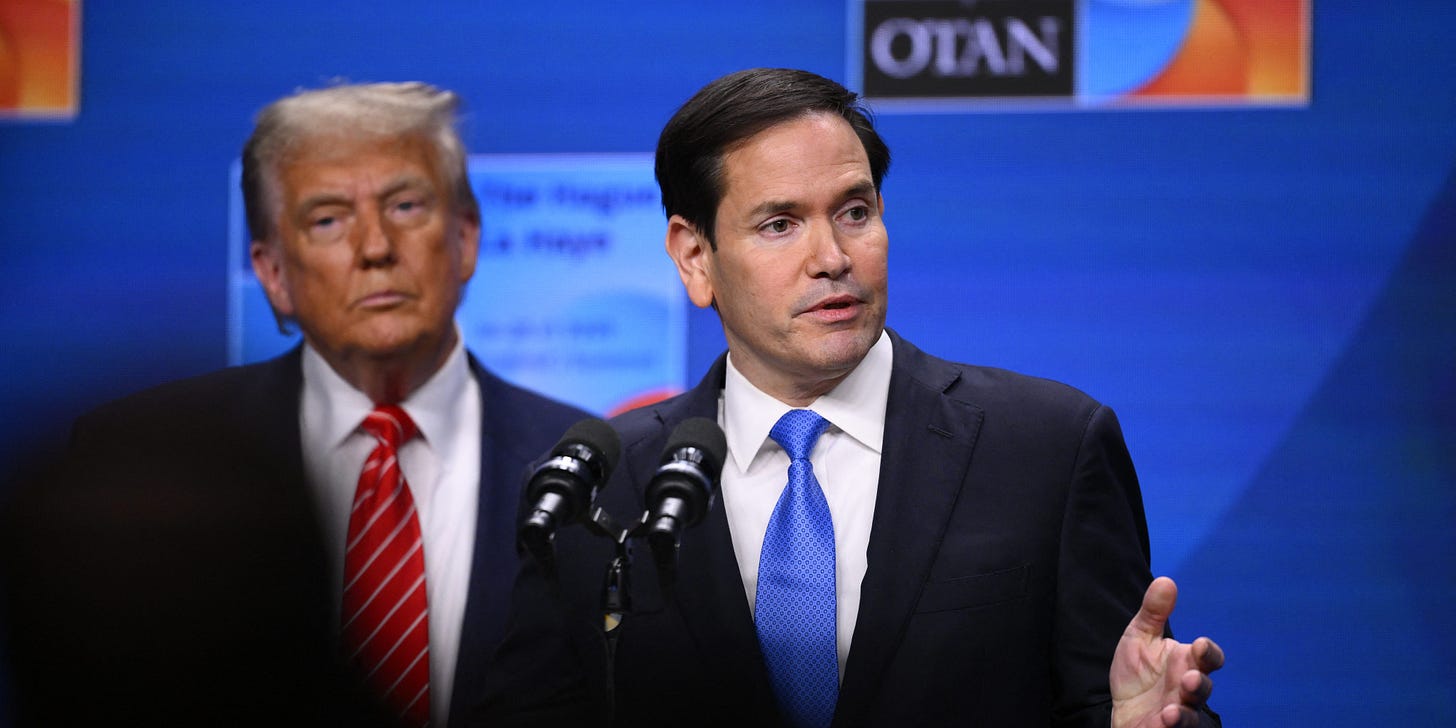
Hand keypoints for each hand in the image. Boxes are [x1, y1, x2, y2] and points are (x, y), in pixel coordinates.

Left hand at [1110, 577, 1223, 727]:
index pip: (1208, 657)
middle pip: (1204, 687)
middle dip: (1199, 683)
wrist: (1121, 709)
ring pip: (1192, 713)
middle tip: (1190, 678)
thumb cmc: (1138, 673)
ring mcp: (1180, 711)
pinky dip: (1173, 725)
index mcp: (1186, 662)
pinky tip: (1164, 718)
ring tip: (1173, 709)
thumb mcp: (1139, 637)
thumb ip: (1153, 612)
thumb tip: (1166, 580)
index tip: (1198, 645)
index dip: (1208, 652)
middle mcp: (1188, 688)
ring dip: (1185, 710)